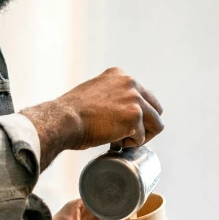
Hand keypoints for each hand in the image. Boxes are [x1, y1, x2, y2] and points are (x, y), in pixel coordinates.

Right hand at [22, 68, 163, 168]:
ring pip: (156, 124)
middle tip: (126, 136)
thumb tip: (119, 113)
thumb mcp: (93, 92)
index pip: (143, 96)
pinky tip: (113, 142)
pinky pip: (142, 138)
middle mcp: (130, 83)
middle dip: (145, 125)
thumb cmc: (71, 113)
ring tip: (120, 141)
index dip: (135, 114)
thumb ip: (109, 96)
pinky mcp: (134, 117)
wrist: (62, 119)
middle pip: (155, 108)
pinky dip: (129, 145)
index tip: (121, 124)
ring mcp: (134, 99)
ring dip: (140, 136)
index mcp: (119, 75)